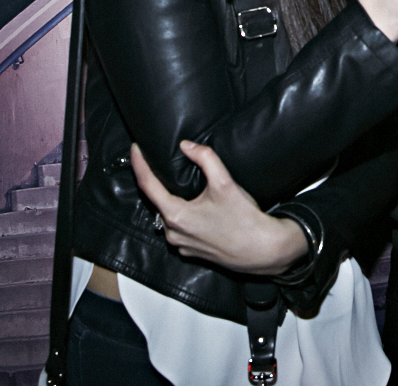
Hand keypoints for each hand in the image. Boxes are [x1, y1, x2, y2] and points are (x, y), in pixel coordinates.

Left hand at [130, 141, 307, 275]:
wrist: (262, 250)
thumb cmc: (244, 219)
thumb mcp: (225, 183)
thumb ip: (205, 158)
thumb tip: (187, 146)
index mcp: (176, 215)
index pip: (147, 185)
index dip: (139, 164)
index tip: (135, 148)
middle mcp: (173, 233)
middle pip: (157, 201)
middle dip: (157, 182)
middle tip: (160, 163)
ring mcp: (181, 245)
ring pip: (168, 216)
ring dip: (171, 201)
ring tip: (181, 185)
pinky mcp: (192, 252)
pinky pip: (179, 230)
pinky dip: (182, 216)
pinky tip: (196, 208)